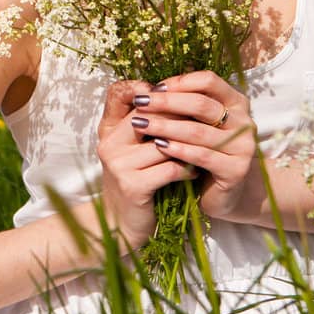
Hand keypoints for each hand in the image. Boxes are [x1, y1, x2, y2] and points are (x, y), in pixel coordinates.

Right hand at [95, 80, 198, 253]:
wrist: (119, 224)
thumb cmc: (134, 181)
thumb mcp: (132, 149)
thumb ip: (145, 123)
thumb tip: (177, 94)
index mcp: (107, 129)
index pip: (120, 92)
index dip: (148, 88)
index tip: (177, 92)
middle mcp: (109, 143)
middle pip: (150, 114)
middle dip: (180, 115)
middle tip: (205, 117)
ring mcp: (119, 164)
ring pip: (164, 143)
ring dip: (188, 145)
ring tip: (206, 147)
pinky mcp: (132, 186)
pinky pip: (169, 169)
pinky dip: (187, 169)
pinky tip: (195, 172)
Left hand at [132, 70, 262, 221]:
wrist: (224, 193)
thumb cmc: (205, 151)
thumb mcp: (198, 124)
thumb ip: (185, 104)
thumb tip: (152, 87)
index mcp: (236, 102)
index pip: (209, 80)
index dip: (180, 82)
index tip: (154, 88)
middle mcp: (244, 121)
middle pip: (201, 104)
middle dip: (166, 102)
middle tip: (140, 103)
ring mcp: (243, 146)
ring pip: (198, 131)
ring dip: (165, 126)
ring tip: (141, 124)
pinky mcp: (236, 169)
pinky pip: (202, 156)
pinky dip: (178, 149)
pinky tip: (159, 145)